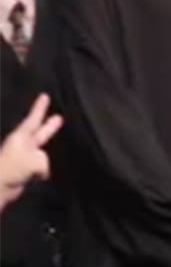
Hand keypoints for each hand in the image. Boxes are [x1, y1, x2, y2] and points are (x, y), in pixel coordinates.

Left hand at [0, 94, 62, 210]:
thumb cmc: (15, 168)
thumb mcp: (37, 160)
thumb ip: (44, 161)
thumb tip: (43, 170)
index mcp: (21, 137)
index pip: (33, 119)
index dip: (39, 108)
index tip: (44, 96)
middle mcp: (22, 145)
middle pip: (38, 132)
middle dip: (48, 125)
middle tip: (58, 117)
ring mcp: (22, 158)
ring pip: (40, 150)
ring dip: (47, 149)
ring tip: (59, 148)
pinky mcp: (22, 171)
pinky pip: (39, 165)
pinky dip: (44, 166)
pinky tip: (48, 171)